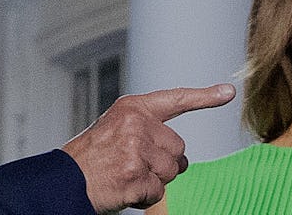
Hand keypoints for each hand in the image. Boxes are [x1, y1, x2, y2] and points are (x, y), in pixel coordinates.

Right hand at [62, 83, 234, 212]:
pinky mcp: (135, 174)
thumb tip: (179, 155)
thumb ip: (145, 130)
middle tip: (133, 166)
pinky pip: (158, 192)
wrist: (63, 180)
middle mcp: (136, 124)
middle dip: (162, 163)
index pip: (175, 99)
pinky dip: (144, 198)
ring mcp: (136, 149)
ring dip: (153, 181)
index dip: (204, 97)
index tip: (228, 92)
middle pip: (177, 149)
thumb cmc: (89, 158)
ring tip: (125, 177)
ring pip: (171, 172)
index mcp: (132, 108)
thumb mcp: (114, 129)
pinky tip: (124, 190)